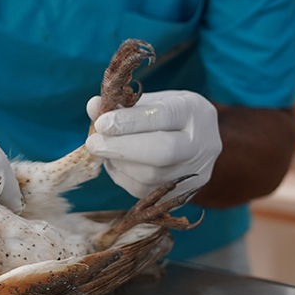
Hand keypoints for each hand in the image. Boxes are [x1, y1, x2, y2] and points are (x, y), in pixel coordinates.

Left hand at [85, 90, 221, 200]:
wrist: (197, 140)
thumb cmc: (168, 115)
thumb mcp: (150, 101)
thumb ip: (122, 105)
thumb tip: (93, 107)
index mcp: (194, 111)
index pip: (163, 116)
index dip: (129, 122)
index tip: (101, 124)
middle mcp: (202, 144)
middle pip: (162, 152)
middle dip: (121, 148)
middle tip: (93, 144)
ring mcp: (195, 172)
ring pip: (151, 176)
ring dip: (119, 163)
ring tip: (104, 151)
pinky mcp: (183, 194)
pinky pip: (145, 190)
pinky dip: (123, 176)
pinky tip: (115, 163)